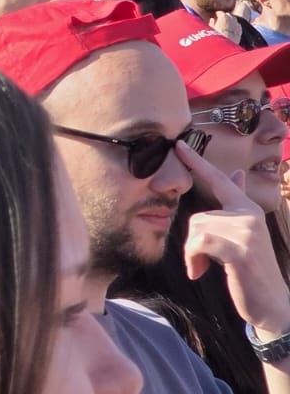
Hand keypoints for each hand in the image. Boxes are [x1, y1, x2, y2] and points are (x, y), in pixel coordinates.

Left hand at [178, 140, 289, 337]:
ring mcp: (246, 232)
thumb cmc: (252, 270)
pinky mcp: (239, 250)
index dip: (197, 161)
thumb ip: (236, 206)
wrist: (272, 306)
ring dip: (192, 254)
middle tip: (200, 262)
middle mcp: (249, 215)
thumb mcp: (245, 233)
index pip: (220, 180)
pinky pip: (198, 243)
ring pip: (196, 230)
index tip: (179, 143)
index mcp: (248, 209)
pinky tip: (199, 273)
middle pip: (197, 217)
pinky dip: (193, 259)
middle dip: (193, 242)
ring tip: (204, 268)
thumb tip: (237, 174)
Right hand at [211, 11, 243, 41]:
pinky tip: (232, 29)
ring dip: (231, 20)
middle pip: (228, 15)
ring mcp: (236, 23)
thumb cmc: (216, 36)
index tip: (217, 15)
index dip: (218, 14)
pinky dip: (235, 25)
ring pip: (234, 19)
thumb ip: (212, 23)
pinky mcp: (239, 29)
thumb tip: (212, 19)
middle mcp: (230, 18)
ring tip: (227, 24)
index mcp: (223, 16)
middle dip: (225, 16)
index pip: (220, 13)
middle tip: (222, 19)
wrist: (226, 44)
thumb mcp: (211, 29)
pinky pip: (237, 25)